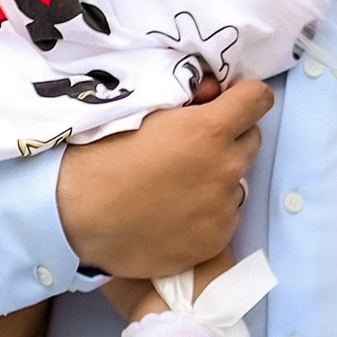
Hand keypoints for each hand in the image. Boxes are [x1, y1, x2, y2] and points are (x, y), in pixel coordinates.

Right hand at [57, 76, 272, 280]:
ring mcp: (223, 209)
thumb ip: (189, 101)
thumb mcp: (144, 111)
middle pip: (251, 141)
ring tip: (180, 186)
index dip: (245, 98)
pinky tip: (177, 213)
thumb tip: (214, 95)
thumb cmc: (101, 156)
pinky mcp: (215, 241)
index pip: (258, 99)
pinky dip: (210, 214)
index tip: (233, 103)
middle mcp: (225, 168)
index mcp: (209, 130)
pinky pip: (226, 219)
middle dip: (230, 138)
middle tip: (195, 147)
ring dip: (220, 179)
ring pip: (238, 184)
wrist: (78, 216)